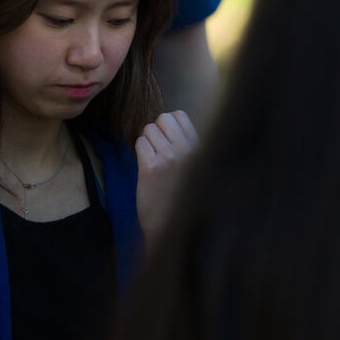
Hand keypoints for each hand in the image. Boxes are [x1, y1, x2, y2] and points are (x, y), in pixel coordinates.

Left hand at [134, 111, 197, 242]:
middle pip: (163, 118)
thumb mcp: (197, 166)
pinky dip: (139, 151)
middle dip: (156, 129)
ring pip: (148, 129)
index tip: (167, 138)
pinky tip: (145, 165)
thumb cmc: (183, 195)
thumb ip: (188, 145)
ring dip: (146, 141)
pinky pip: (139, 143)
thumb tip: (168, 123)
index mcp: (200, 148)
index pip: (180, 115)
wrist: (172, 224)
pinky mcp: (150, 168)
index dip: (169, 124)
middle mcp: (187, 150)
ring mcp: (169, 158)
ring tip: (152, 158)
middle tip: (156, 147)